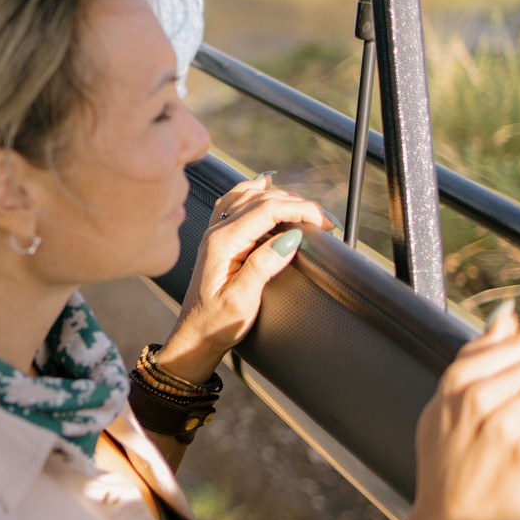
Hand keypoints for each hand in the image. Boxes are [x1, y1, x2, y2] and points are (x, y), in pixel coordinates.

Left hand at [158, 174, 336, 381]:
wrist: (194, 336)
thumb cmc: (216, 323)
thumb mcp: (242, 300)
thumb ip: (263, 266)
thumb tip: (291, 238)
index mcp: (223, 242)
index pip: (267, 209)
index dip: (300, 209)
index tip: (325, 223)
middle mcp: (217, 232)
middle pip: (261, 198)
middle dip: (297, 203)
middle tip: (325, 221)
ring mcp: (216, 233)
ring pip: (249, 196)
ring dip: (280, 197)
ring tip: (307, 211)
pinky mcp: (219, 240)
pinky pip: (234, 203)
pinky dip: (253, 191)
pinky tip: (263, 184)